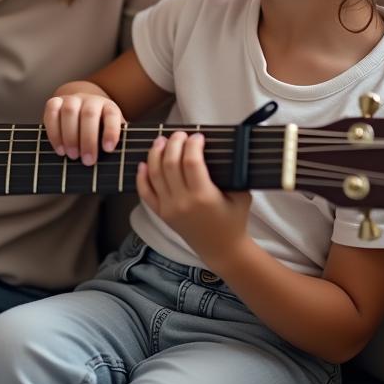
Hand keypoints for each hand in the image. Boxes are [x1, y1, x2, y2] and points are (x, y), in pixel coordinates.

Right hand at [44, 90, 123, 166]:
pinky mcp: (55, 102)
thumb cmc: (99, 131)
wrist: (82, 111)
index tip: (108, 149)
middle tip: (88, 160)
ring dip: (70, 136)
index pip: (111, 114)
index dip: (111, 131)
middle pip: (89, 114)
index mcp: (108, 107)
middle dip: (88, 139)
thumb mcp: (109, 136)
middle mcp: (90, 100)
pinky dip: (54, 132)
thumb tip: (112, 161)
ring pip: (69, 111)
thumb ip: (111, 144)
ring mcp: (72, 99)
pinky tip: (60, 149)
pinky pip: (52, 112)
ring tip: (73, 156)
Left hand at [137, 131, 250, 270]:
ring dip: (156, 153)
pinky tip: (144, 163)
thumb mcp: (241, 195)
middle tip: (180, 134)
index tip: (198, 136)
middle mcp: (182, 201)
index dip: (193, 144)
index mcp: (203, 196)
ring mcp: (168, 208)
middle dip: (174, 143)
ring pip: (155, 174)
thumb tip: (226, 148)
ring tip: (161, 141)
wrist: (221, 249)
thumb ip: (233, 173)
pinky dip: (142, 176)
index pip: (191, 161)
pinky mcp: (161, 214)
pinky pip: (145, 192)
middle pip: (170, 163)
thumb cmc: (234, 220)